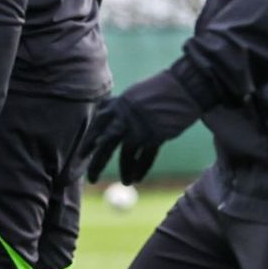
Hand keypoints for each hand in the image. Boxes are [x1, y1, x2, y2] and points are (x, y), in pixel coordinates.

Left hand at [84, 66, 210, 186]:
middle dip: (97, 163)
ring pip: (126, 155)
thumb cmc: (160, 90)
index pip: (97, 126)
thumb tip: (104, 117)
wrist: (185, 86)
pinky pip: (145, 158)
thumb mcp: (133, 94)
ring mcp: (140, 127)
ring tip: (125, 182)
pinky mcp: (156, 135)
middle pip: (106, 144)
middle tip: (92, 178)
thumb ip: (118, 107)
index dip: (89, 141)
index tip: (82, 155)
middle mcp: (125, 117)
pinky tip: (137, 178)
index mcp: (118, 104)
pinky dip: (141, 169)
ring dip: (125, 171)